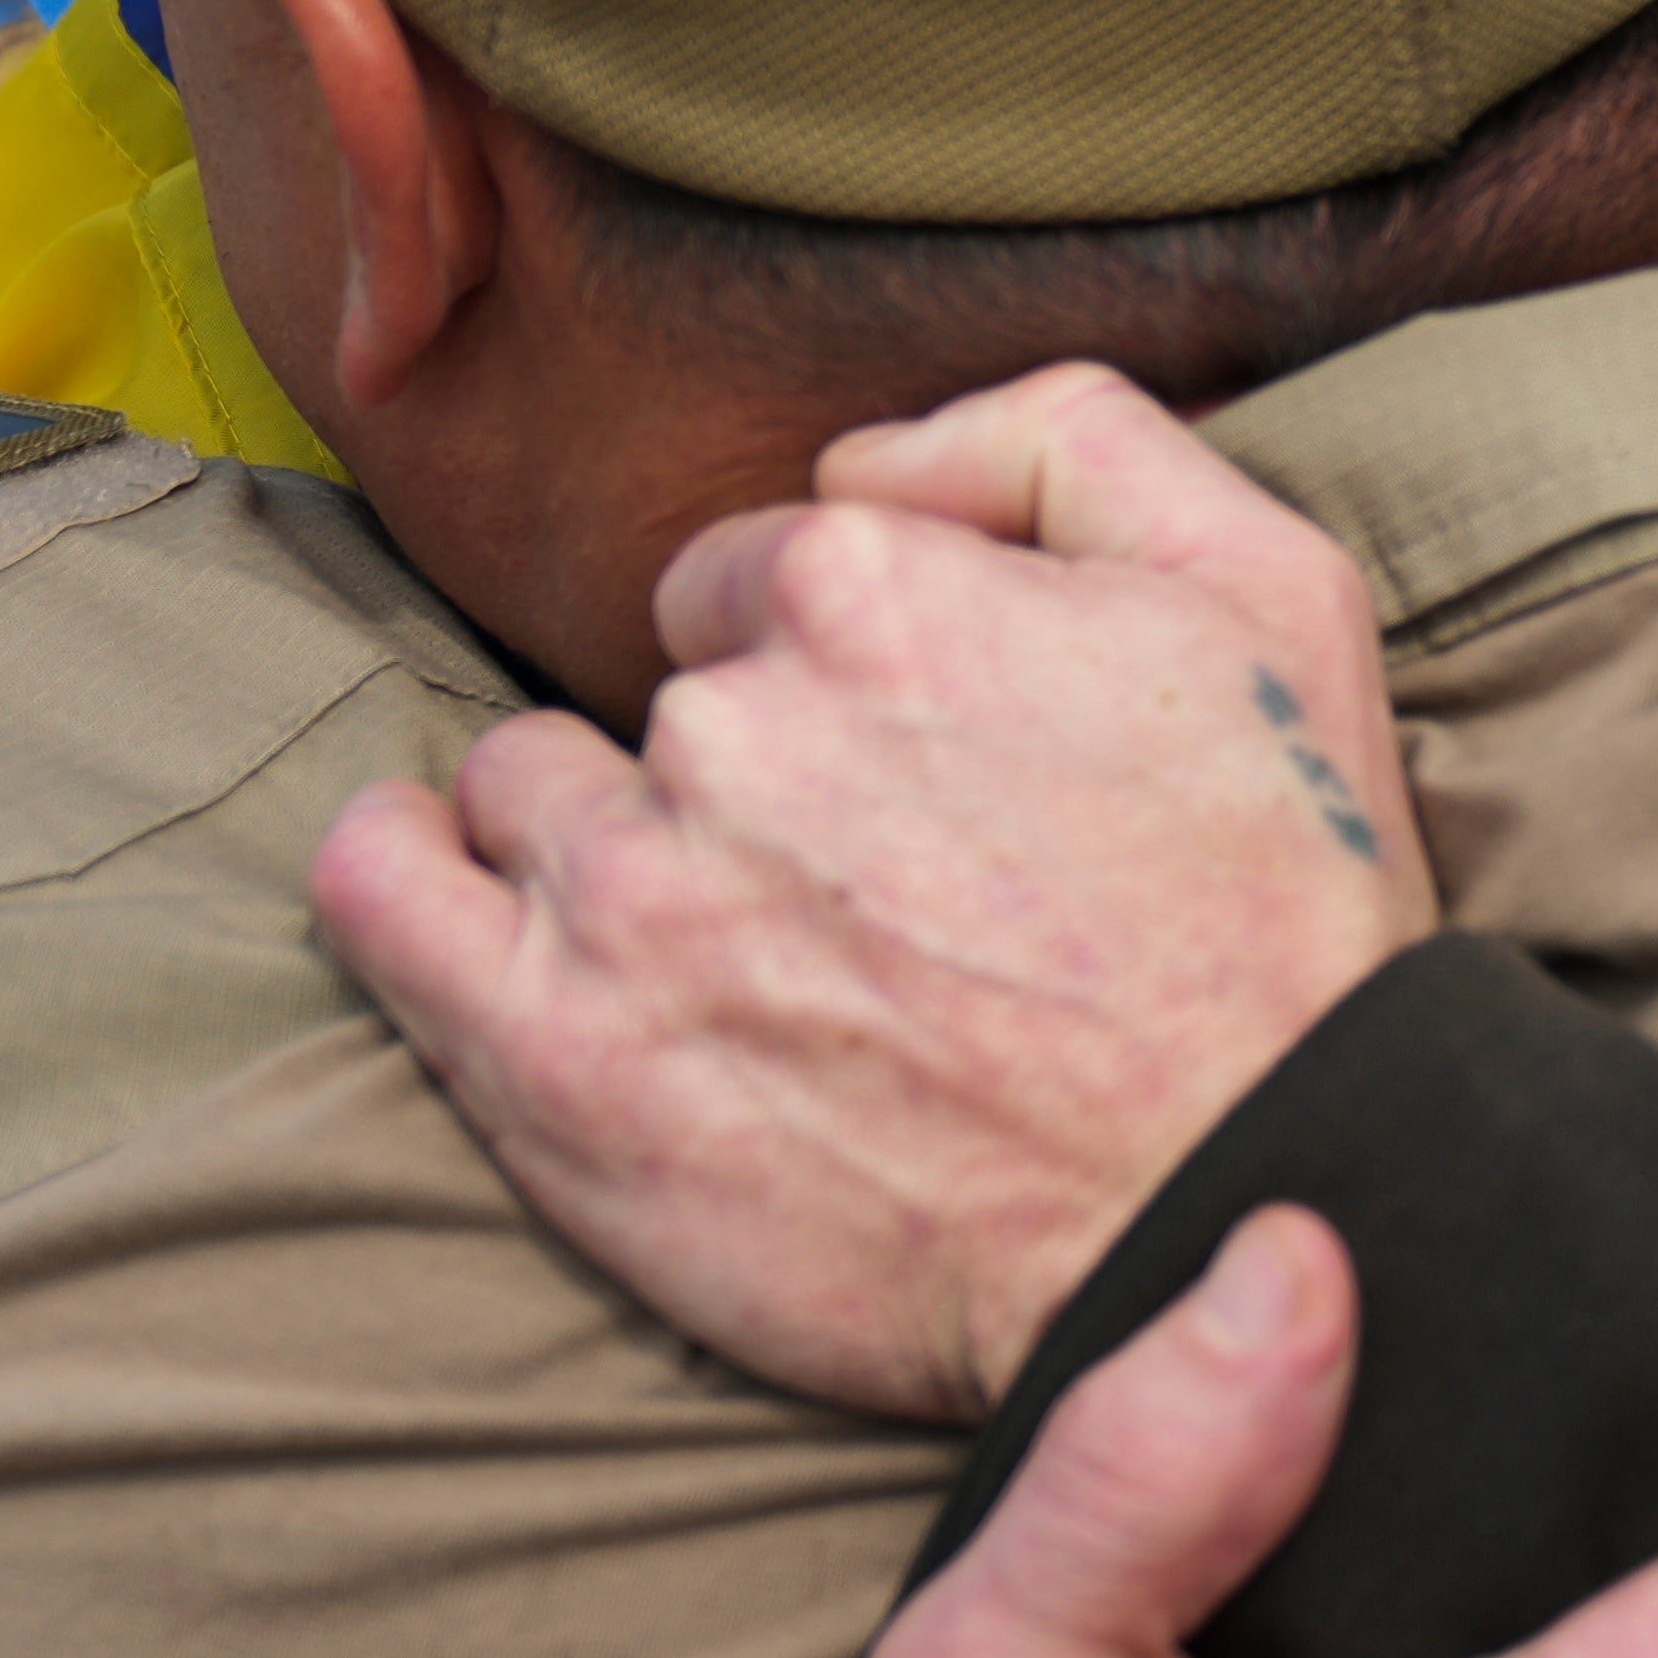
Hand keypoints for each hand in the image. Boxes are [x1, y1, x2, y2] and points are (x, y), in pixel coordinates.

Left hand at [321, 366, 1430, 1415]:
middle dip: (741, 760)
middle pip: (658, 688)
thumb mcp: (1275, 585)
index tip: (913, 766)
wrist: (1231, 1221)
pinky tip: (465, 903)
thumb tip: (860, 456)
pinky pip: (379, 895)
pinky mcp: (552, 1060)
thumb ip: (1060, 436)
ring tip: (727, 945)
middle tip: (863, 889)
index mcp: (877, 588)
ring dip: (597, 836)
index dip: (839, 663)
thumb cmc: (1278, 919)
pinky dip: (401, 876)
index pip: (759, 571)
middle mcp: (731, 723)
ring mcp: (628, 895)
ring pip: (525, 786)